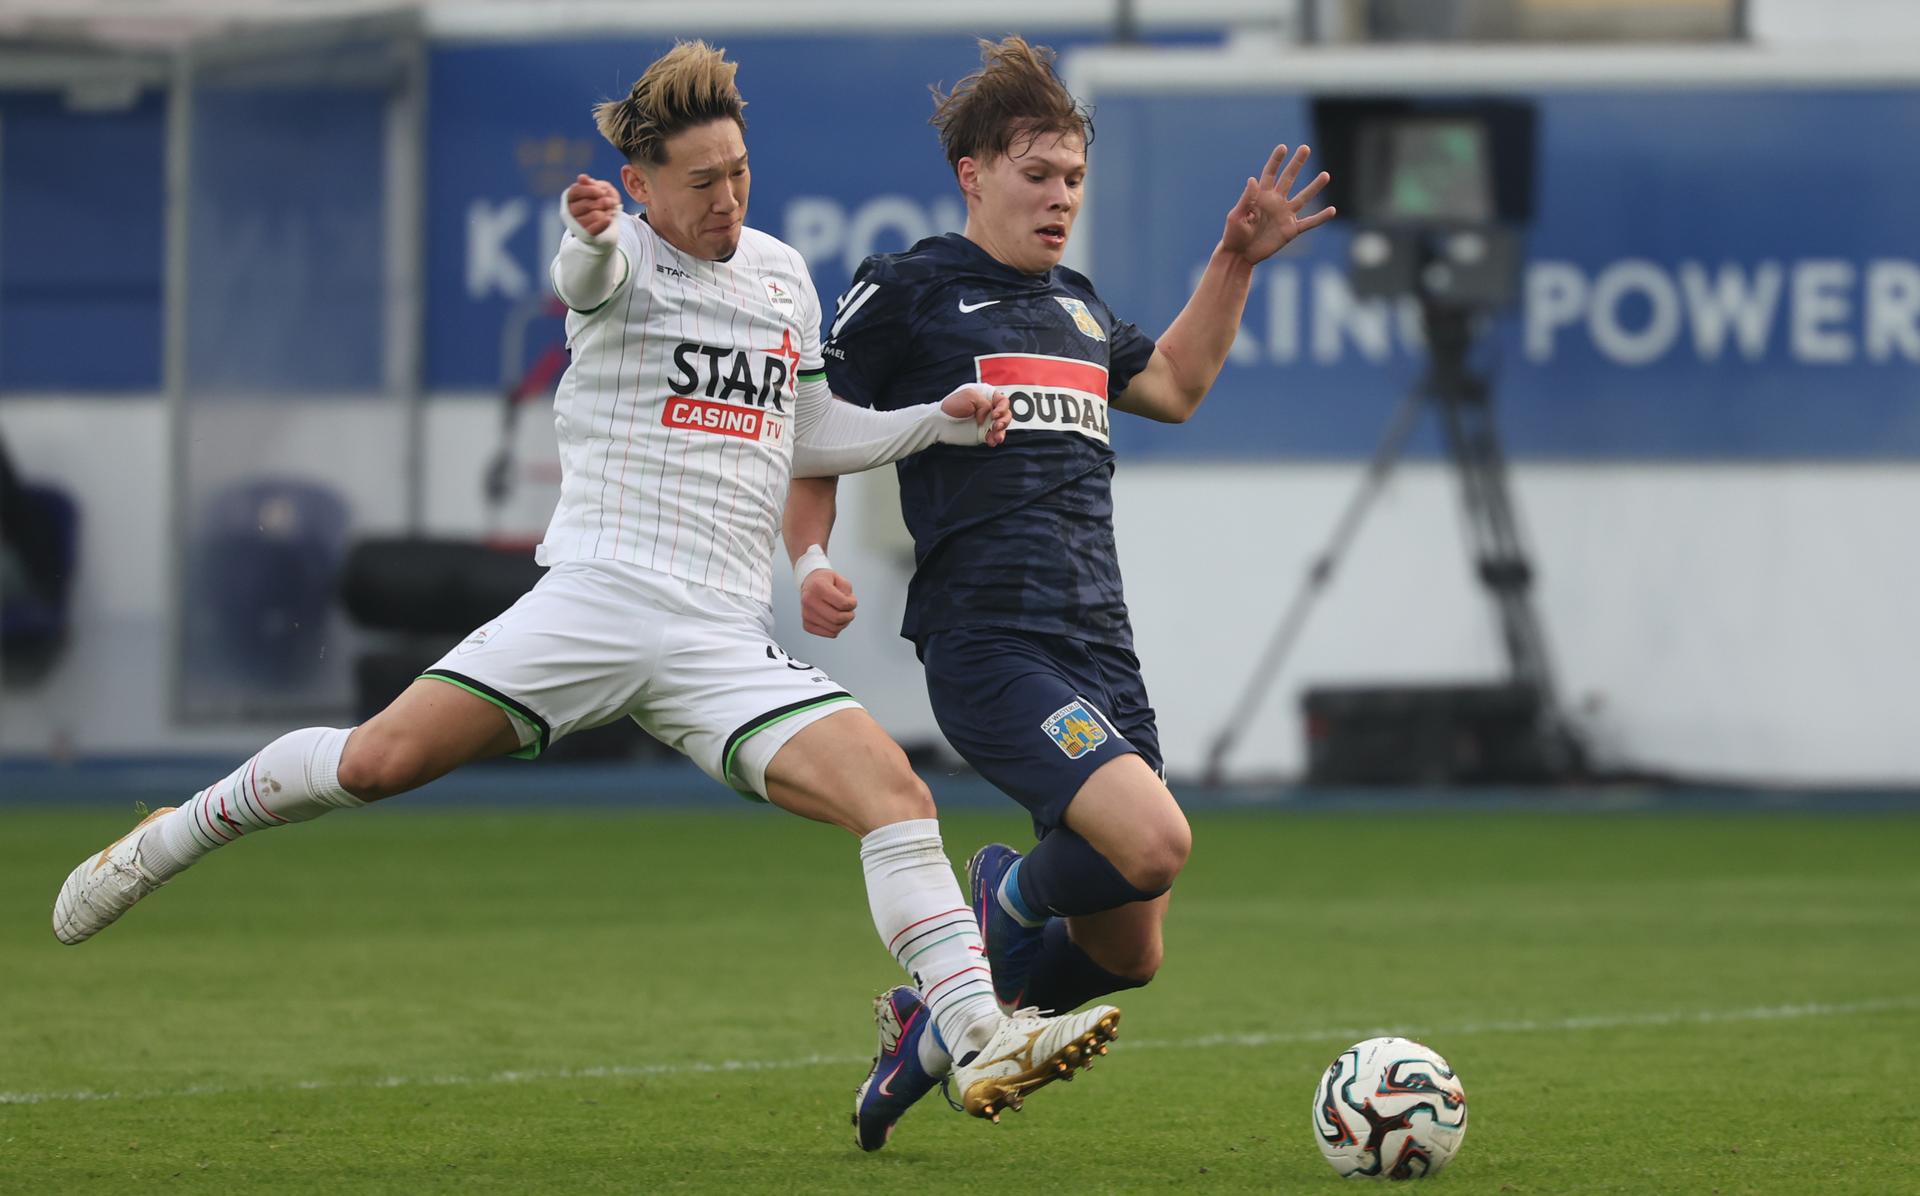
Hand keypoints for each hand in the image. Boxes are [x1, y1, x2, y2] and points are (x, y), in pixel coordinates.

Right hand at [565, 173, 620, 237]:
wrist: (608, 223)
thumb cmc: (602, 203)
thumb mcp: (600, 190)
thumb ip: (592, 184)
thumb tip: (582, 178)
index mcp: (570, 197)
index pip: (576, 191)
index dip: (590, 190)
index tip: (602, 192)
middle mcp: (570, 211)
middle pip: (586, 204)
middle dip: (602, 202)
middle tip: (611, 202)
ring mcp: (577, 224)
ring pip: (594, 215)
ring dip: (607, 212)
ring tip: (610, 211)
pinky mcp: (585, 235)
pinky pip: (593, 230)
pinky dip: (603, 223)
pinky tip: (609, 219)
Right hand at [799, 568, 857, 637]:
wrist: (809, 584)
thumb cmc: (827, 582)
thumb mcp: (840, 579)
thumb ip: (848, 592)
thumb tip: (847, 610)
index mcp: (818, 587)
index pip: (842, 604)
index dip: (853, 604)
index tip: (852, 601)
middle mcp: (809, 601)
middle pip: (837, 618)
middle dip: (850, 616)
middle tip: (850, 611)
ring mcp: (806, 614)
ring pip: (834, 629)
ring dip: (844, 623)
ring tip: (843, 614)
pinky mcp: (807, 625)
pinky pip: (830, 634)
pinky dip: (837, 629)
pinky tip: (835, 620)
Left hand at [939, 383, 1013, 445]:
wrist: (940, 421)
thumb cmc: (952, 405)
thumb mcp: (969, 396)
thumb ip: (984, 404)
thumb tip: (987, 418)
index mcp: (986, 397)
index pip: (1003, 401)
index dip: (1002, 408)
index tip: (994, 415)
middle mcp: (988, 409)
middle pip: (1006, 415)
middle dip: (1004, 421)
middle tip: (996, 426)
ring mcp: (986, 422)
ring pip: (1002, 427)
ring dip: (1002, 432)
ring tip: (997, 438)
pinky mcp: (982, 434)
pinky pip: (993, 437)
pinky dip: (995, 439)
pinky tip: (992, 442)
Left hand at [1219, 145, 1333, 265]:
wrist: (1240, 255)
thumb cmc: (1234, 234)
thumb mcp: (1236, 216)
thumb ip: (1246, 198)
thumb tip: (1252, 179)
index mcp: (1261, 196)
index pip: (1270, 173)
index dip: (1276, 160)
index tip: (1283, 147)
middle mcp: (1275, 202)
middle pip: (1289, 179)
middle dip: (1297, 163)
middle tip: (1305, 148)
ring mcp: (1285, 215)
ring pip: (1303, 198)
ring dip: (1314, 186)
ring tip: (1326, 175)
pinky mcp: (1290, 230)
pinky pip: (1309, 223)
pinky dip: (1320, 218)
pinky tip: (1332, 210)